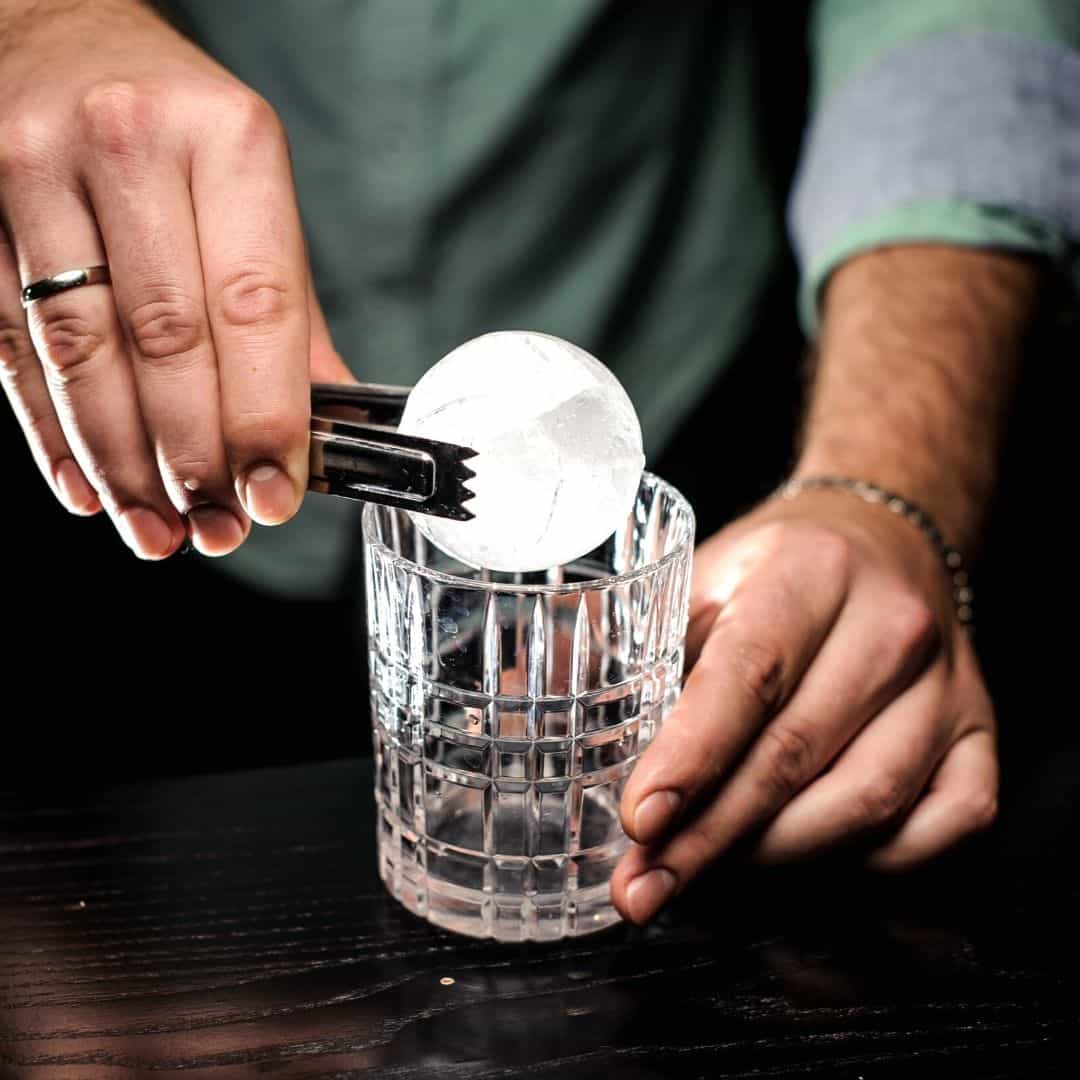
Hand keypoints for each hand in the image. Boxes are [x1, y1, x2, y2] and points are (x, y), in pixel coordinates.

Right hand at [0, 0, 351, 557]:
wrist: (54, 34)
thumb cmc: (176, 127)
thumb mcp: (253, 190)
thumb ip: (288, 310)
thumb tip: (328, 423)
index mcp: (226, 138)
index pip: (252, 305)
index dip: (265, 415)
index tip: (276, 493)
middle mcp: (125, 144)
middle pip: (165, 341)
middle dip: (196, 456)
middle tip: (221, 526)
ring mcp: (29, 174)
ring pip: (81, 354)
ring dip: (125, 463)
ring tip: (162, 529)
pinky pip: (11, 349)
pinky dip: (53, 434)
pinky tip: (91, 490)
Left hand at [611, 489, 997, 922]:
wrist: (885, 540)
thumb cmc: (782, 566)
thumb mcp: (704, 576)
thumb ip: (630, 637)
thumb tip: (535, 694)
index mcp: (812, 572)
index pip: (748, 674)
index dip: (691, 753)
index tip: (638, 818)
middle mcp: (892, 629)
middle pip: (796, 752)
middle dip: (709, 834)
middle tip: (642, 884)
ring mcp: (950, 687)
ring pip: (866, 801)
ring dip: (773, 855)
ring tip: (699, 876)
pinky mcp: (981, 734)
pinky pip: (943, 824)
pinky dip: (873, 861)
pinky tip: (806, 858)